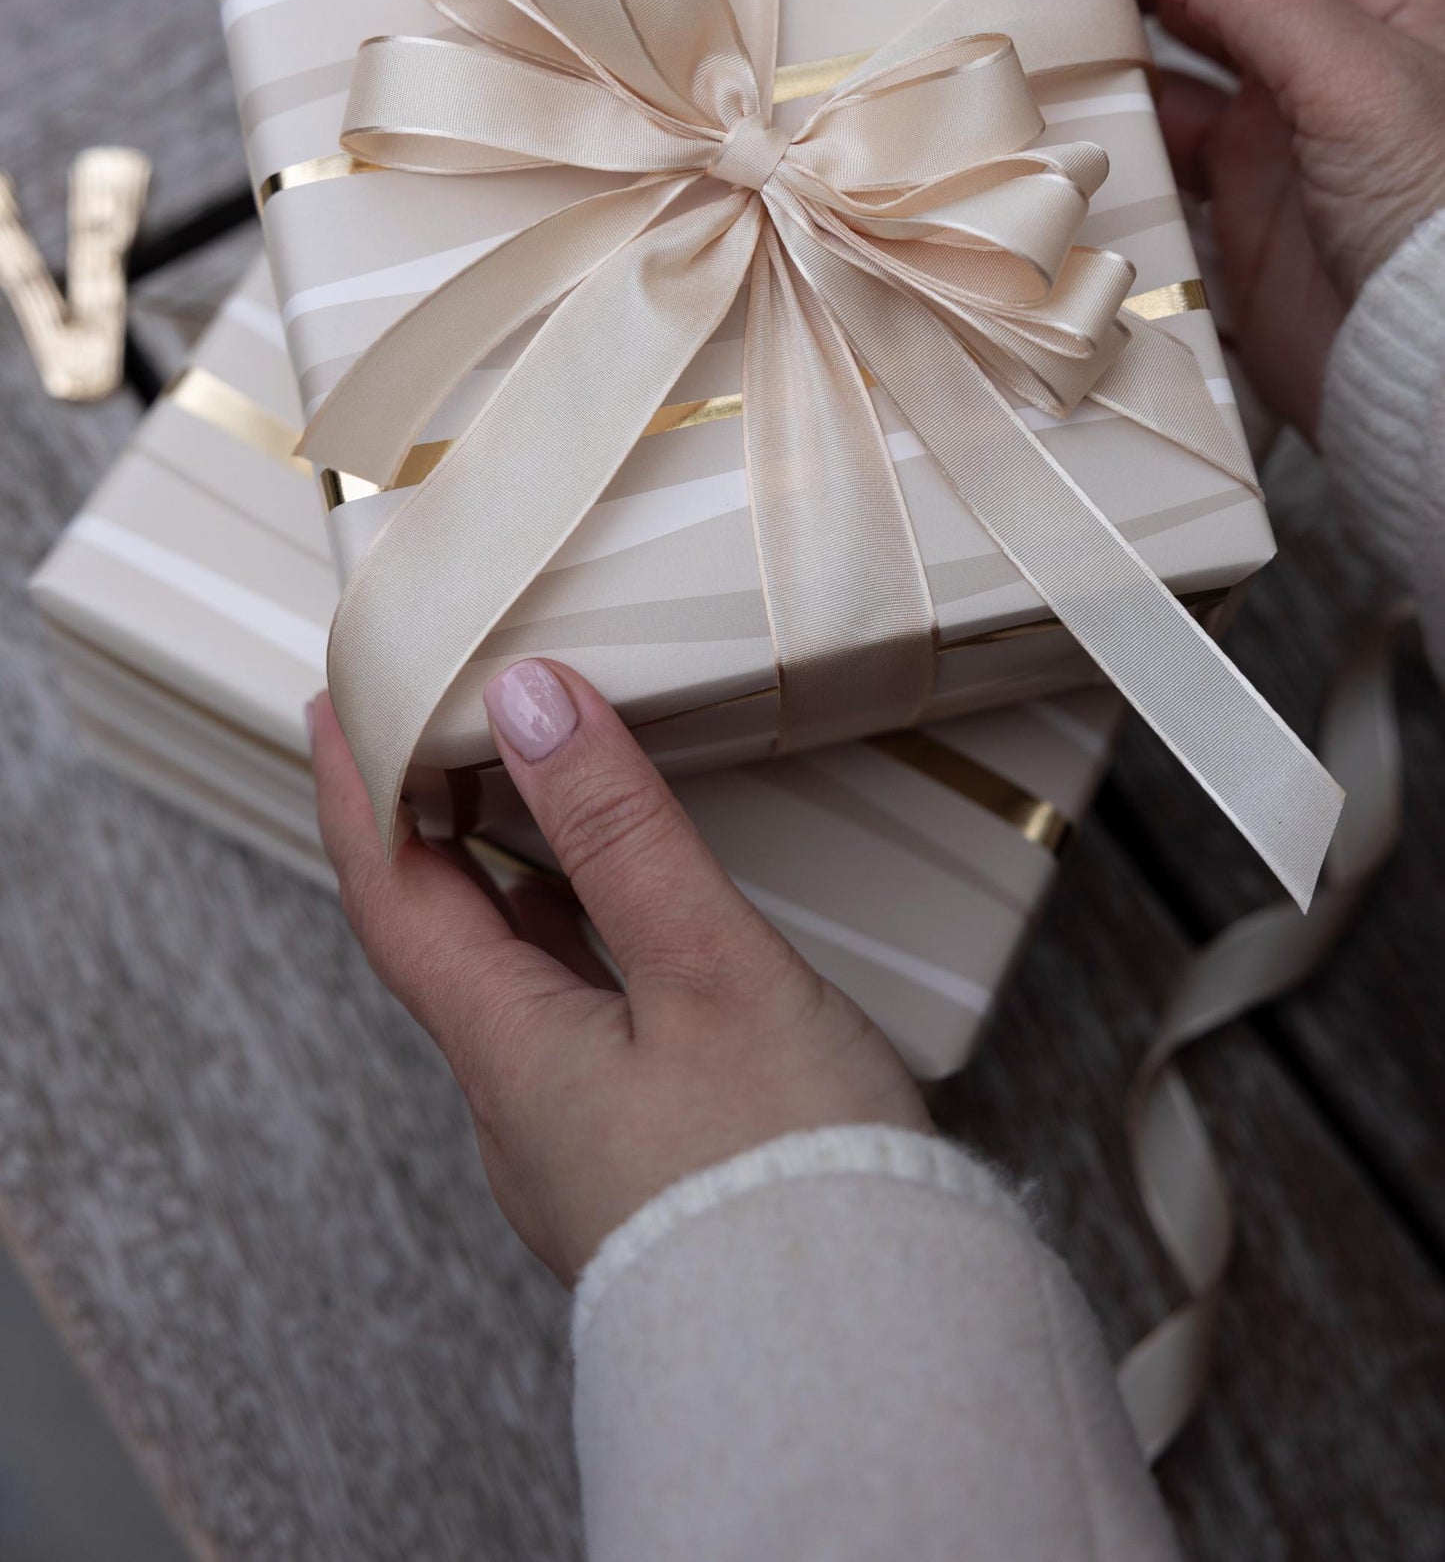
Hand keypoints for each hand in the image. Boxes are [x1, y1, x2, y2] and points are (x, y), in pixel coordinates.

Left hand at [311, 663, 929, 1282]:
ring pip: (510, 988)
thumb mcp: (706, 968)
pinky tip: (611, 929)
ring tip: (509, 802)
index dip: (355, 793)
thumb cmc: (784, 1174)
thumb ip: (618, 831)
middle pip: (441, 943)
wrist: (859, 1355)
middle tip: (420, 735)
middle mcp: (519, 1106)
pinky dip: (570, 946)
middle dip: (423, 832)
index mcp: (509, 1055)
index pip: (392, 898)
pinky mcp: (636, 1164)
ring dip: (499, 888)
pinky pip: (569, 1028)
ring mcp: (574, 1145)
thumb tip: (528, 705)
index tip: (331, 708)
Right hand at [1072, 0, 1444, 437]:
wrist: (1444, 381)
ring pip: (1153, 72)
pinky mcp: (1236, 228)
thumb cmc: (1441, 218)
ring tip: (997, 19)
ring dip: (1084, 46)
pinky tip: (1037, 140)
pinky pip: (1146, 171)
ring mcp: (1269, 146)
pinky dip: (1093, 152)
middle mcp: (1308, 60)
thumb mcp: (1349, 75)